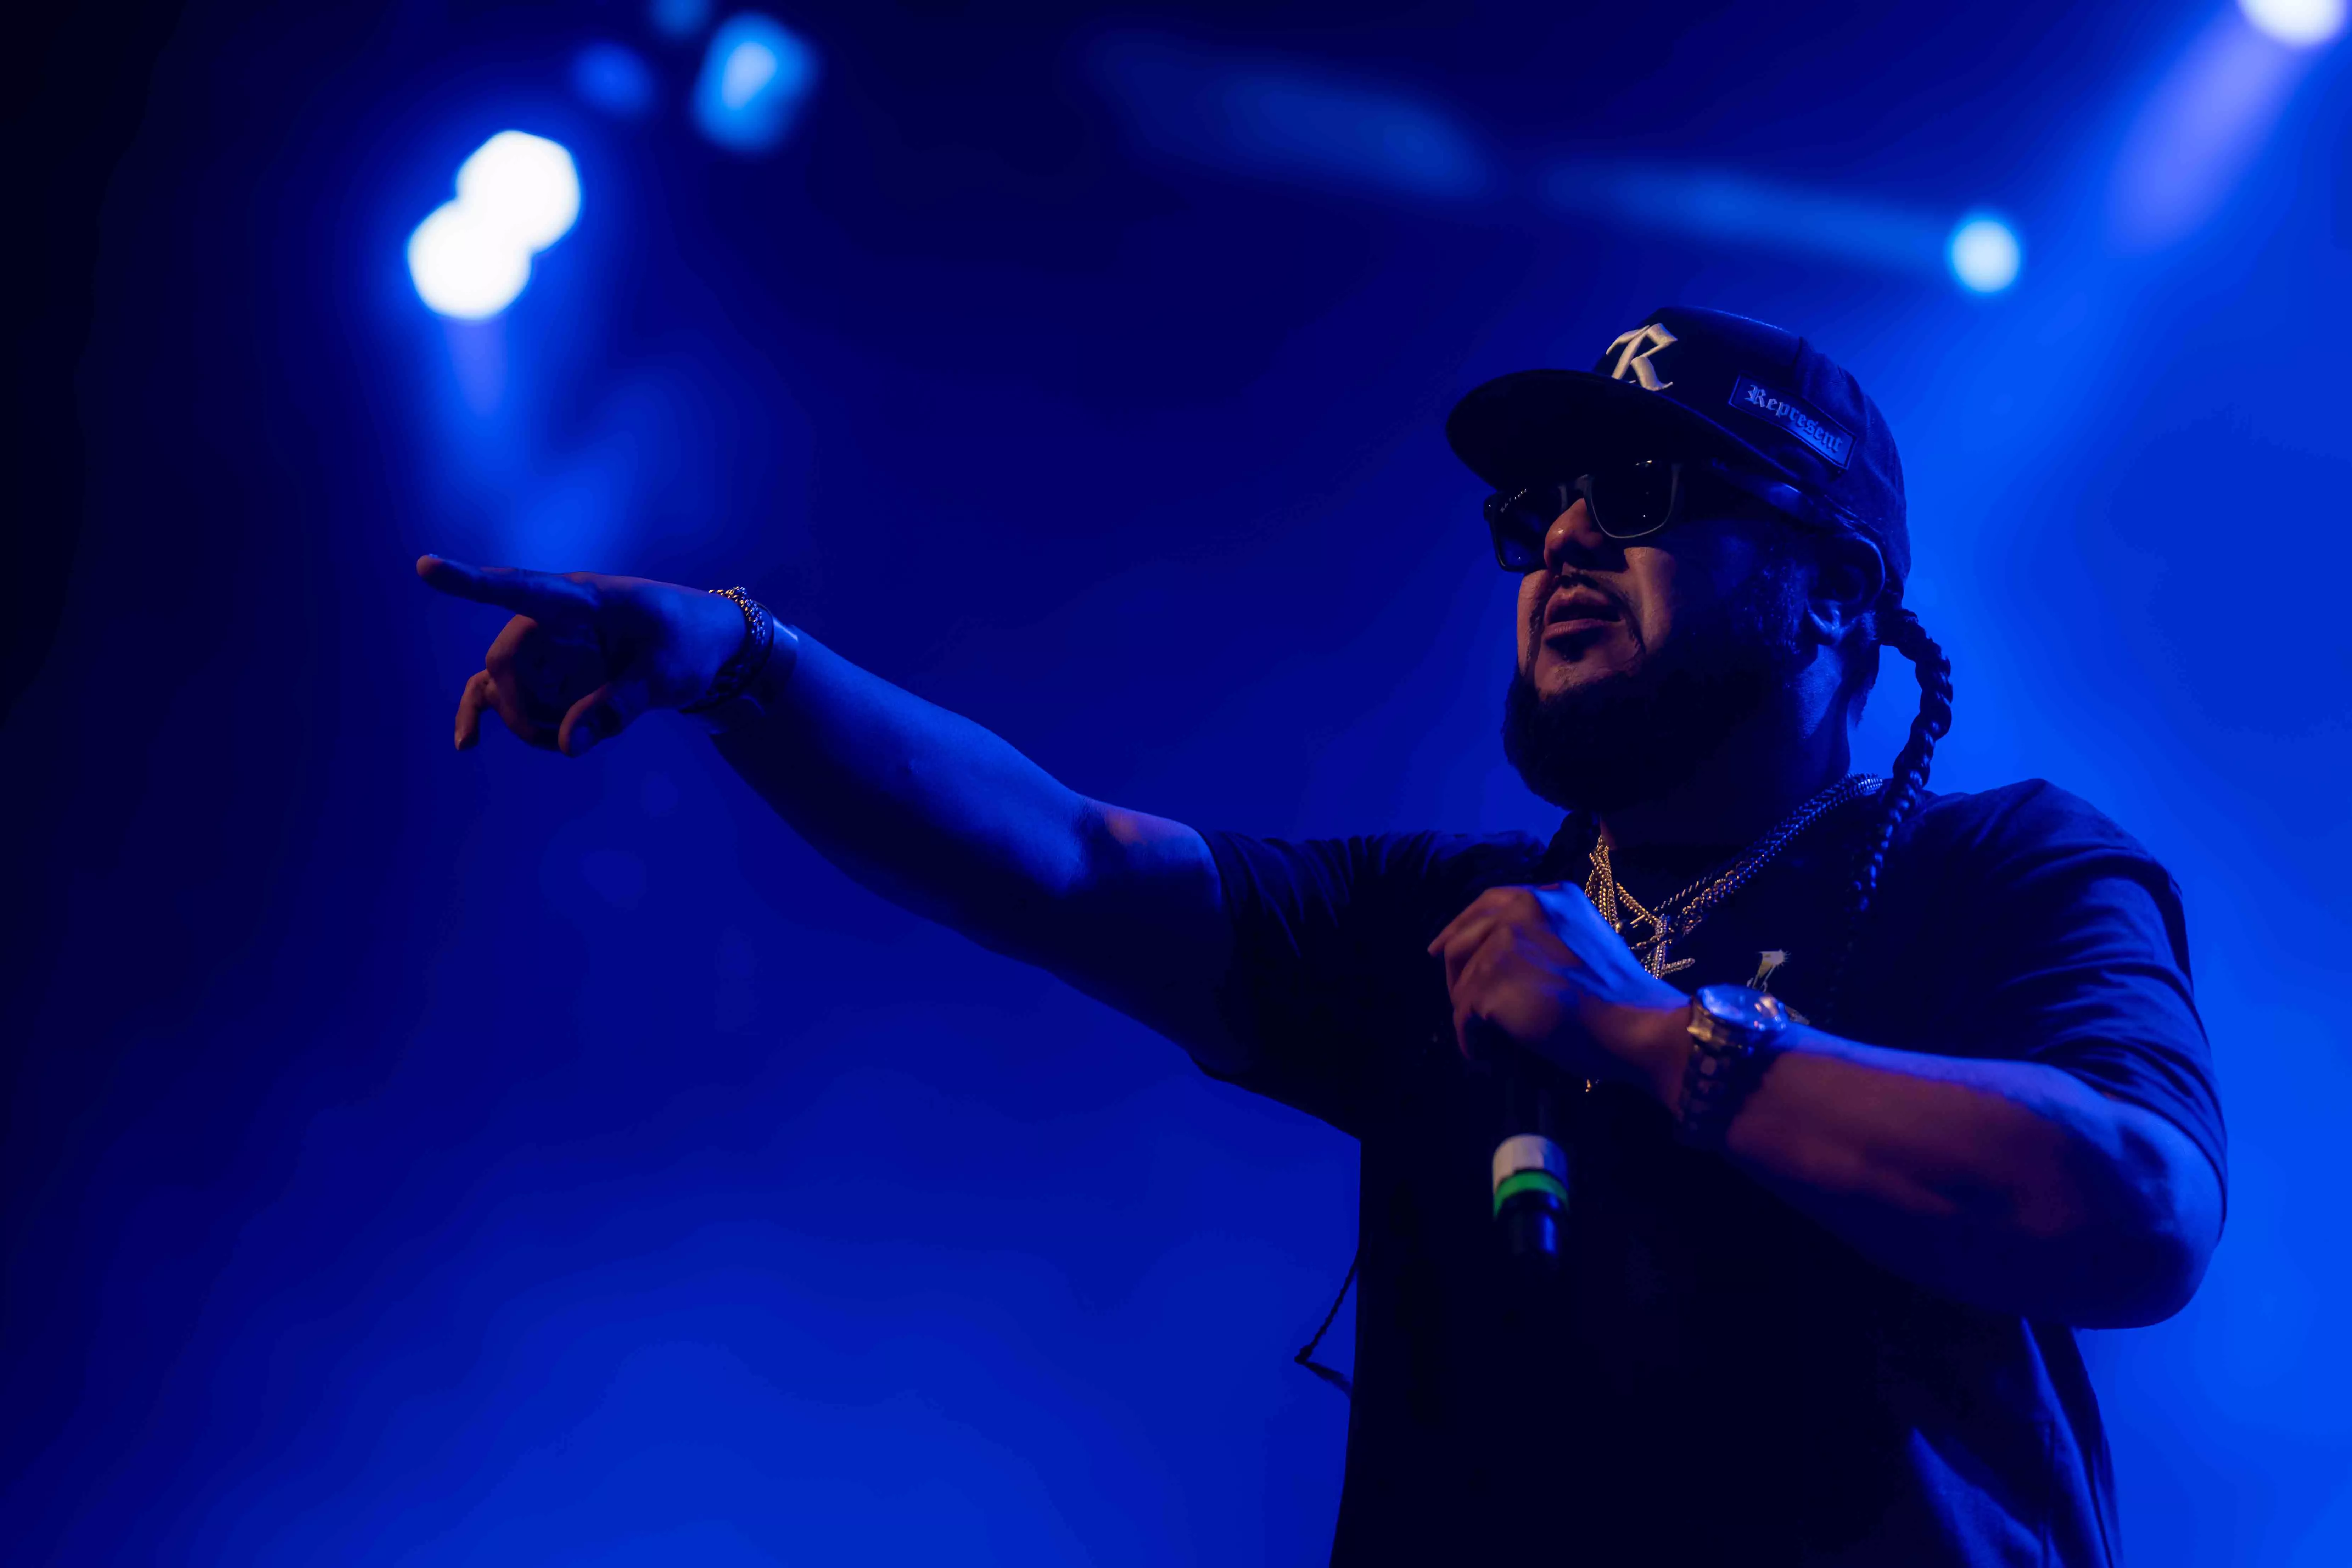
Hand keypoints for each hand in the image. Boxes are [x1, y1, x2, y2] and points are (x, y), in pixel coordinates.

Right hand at [415, 556, 749, 755]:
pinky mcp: (551, 668)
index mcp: (584, 600)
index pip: (521, 588)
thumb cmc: (689, 644)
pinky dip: (494, 714)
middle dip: (522, 706)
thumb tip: (567, 746)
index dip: (472, 582)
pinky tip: (467, 742)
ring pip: (507, 683)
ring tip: (568, 740)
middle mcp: (555, 616)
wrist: (706, 641)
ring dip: (527, 719)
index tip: (426, 568)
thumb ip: (619, 706)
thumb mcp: (667, 675)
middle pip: (508, 660)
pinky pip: (506, 689)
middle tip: (561, 740)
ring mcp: (549, 644)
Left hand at [1426, 884, 1691, 1101]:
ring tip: (1487, 1039)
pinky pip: (1464, 1015)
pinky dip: (1470, 1039)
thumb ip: (1545, 934)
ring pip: (1463, 983)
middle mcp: (1523, 908)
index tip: (1441, 950)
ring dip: (1470, 1015)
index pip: (1488, 903)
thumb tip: (1499, 952)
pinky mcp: (1493, 981)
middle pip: (1463, 939)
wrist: (1638, 1024)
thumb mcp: (1584, 940)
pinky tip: (1484, 1054)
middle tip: (1459, 1004)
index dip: (1459, 927)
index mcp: (1550, 897)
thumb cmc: (1619, 996)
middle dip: (1455, 975)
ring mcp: (1505, 943)